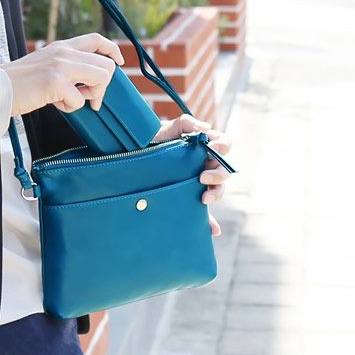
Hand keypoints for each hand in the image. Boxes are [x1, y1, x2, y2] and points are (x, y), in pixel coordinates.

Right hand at [0, 33, 124, 116]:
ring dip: (91, 96)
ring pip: (101, 78)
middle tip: (91, 100)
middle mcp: (64, 52)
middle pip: (106, 66)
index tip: (118, 63)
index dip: (112, 51)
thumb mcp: (46, 66)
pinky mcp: (56, 82)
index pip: (97, 39)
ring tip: (71, 100)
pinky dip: (70, 107)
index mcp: (62, 47)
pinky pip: (80, 100)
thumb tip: (90, 85)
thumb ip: (67, 68)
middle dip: (103, 86)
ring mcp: (61, 66)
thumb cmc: (20, 83)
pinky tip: (55, 103)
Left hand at [152, 113, 232, 237]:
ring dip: (216, 194)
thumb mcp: (165, 129)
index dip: (222, 147)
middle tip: (203, 178)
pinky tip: (213, 231)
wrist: (131, 158)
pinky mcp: (188, 198)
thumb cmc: (150, 140)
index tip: (212, 150)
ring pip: (217, 189)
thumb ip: (184, 124)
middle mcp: (203, 164)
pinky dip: (210, 222)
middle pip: (223, 170)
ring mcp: (196, 183)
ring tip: (204, 199)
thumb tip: (205, 128)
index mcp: (201, 146)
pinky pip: (202, 213)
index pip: (222, 144)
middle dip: (218, 174)